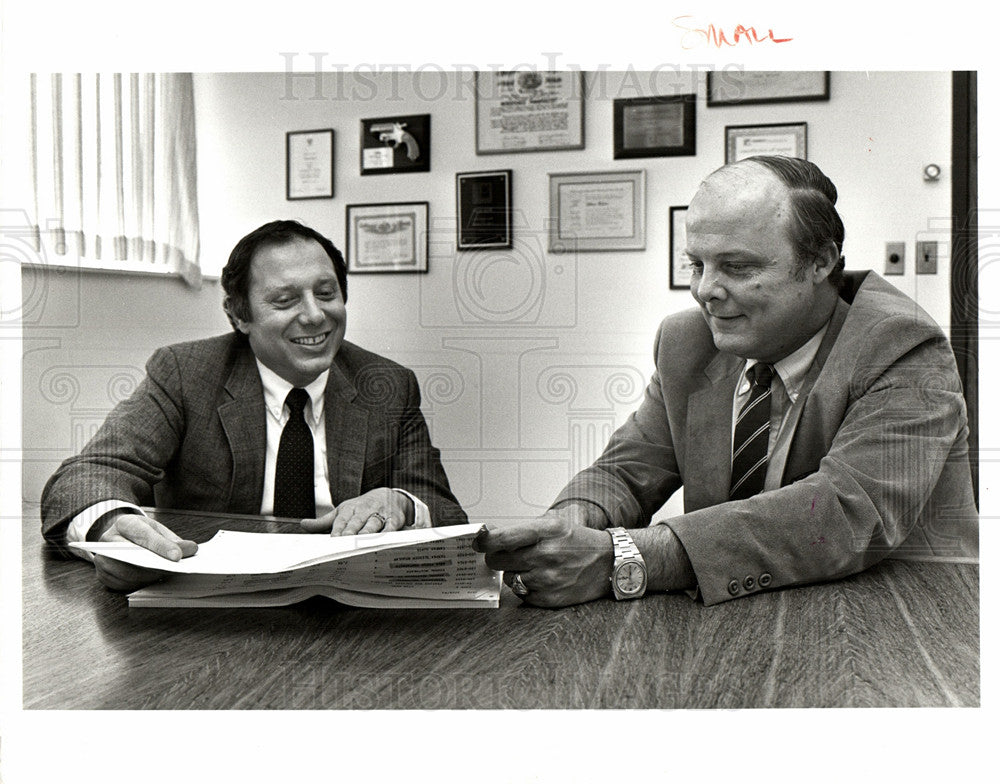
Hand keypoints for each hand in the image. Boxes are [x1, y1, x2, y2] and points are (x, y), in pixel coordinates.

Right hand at [91, 512, 197, 591]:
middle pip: (132, 557)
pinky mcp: (102, 575)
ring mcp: (102, 559)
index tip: (177, 556)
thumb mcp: (158, 529)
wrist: (119, 537)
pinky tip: (152, 580)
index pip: (143, 535)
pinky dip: (140, 584)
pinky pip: (123, 585)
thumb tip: (191, 549)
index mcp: (125, 524)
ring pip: (127, 574)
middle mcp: (108, 541)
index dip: (161, 546)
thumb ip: (173, 539)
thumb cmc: (140, 533)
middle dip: (155, 565)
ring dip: (149, 577)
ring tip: (166, 575)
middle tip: (174, 570)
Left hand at [300, 488, 413, 535]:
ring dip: (368, 533)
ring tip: (362, 542)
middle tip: (345, 542)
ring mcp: (380, 514)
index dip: (338, 530)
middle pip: (357, 522)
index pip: (342, 520)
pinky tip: (384, 541)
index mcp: (350, 508)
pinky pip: (391, 527)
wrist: (389, 495)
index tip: (333, 540)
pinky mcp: (394, 519)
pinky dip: (388, 534)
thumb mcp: (343, 511)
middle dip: (351, 532)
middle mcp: (365, 510)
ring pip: (373, 524)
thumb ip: (324, 521)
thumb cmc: (362, 507)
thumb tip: (303, 525)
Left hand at [472, 509, 614, 607]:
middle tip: (505, 555)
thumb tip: (489, 535)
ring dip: (514, 573)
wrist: (609, 563)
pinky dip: (527, 588)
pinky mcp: (550, 598)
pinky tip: (542, 580)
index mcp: (546, 531)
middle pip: (498, 560)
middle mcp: (546, 554)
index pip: (502, 538)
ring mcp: (548, 578)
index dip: (484, 542)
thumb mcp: (554, 524)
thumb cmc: (578, 541)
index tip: (478, 543)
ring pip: (509, 579)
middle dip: (497, 557)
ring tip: (532, 567)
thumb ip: (522, 530)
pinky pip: (523, 595)